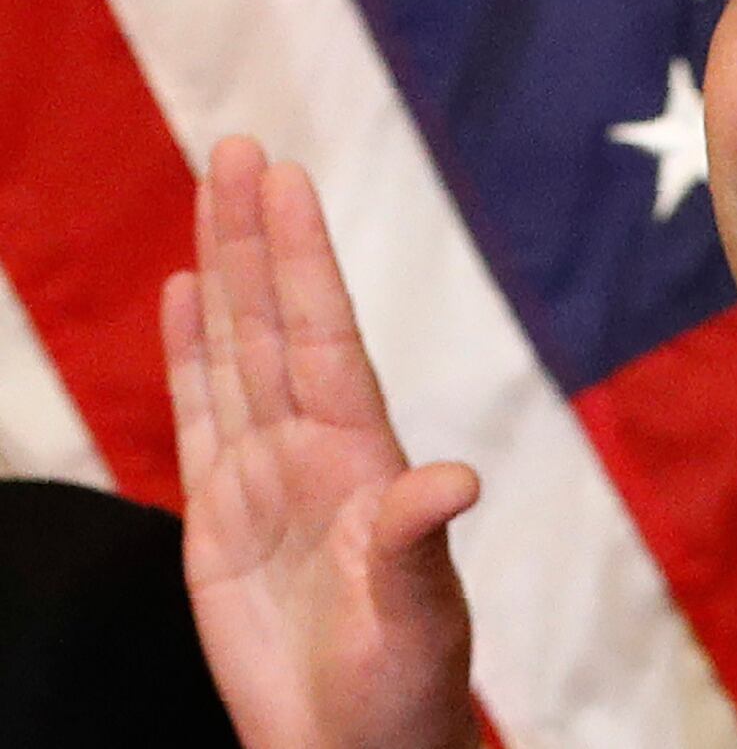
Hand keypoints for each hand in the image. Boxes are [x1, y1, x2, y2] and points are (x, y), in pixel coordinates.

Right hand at [162, 136, 481, 748]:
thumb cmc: (405, 688)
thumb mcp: (419, 615)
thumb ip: (418, 545)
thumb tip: (452, 480)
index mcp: (362, 458)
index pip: (323, 335)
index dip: (300, 259)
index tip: (286, 181)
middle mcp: (311, 449)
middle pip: (273, 322)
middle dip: (254, 237)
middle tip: (239, 147)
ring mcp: (263, 476)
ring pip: (234, 352)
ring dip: (219, 273)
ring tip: (210, 191)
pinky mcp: (218, 518)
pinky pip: (198, 414)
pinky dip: (187, 353)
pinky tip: (183, 294)